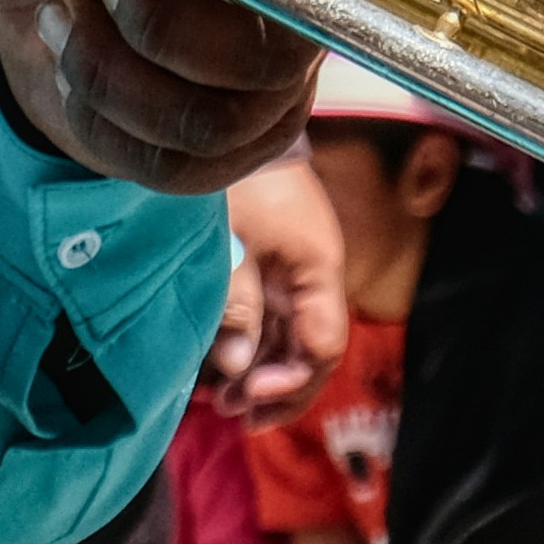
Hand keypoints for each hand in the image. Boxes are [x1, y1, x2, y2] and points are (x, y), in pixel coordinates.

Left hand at [0, 0, 347, 194]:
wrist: (65, 5)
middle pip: (274, 33)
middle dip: (161, 15)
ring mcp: (280, 83)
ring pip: (210, 115)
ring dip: (110, 71)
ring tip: (61, 20)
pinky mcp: (235, 149)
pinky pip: (168, 160)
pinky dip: (98, 115)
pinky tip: (67, 70)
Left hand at [216, 151, 349, 421]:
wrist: (228, 128)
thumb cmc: (234, 176)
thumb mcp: (230, 239)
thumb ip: (234, 302)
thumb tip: (234, 367)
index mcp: (317, 269)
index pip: (322, 344)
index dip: (290, 379)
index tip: (249, 393)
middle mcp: (313, 277)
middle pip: (309, 351)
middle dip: (276, 389)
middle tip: (236, 415)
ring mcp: (293, 272)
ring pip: (288, 340)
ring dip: (259, 373)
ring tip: (222, 401)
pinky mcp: (269, 266)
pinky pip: (270, 320)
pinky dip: (250, 346)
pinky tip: (221, 368)